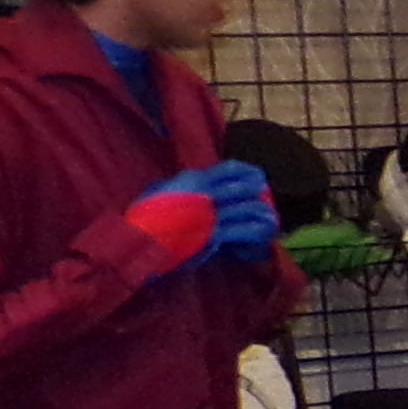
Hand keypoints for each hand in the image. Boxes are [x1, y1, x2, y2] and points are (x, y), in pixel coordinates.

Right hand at [127, 160, 275, 269]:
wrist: (138, 238)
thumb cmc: (145, 218)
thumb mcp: (163, 192)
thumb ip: (183, 189)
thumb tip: (194, 187)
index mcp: (193, 180)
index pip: (230, 169)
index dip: (247, 172)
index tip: (257, 177)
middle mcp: (205, 193)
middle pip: (244, 187)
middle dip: (258, 193)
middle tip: (265, 199)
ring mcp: (211, 215)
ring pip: (248, 209)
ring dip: (262, 214)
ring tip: (269, 220)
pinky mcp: (213, 235)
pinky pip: (243, 232)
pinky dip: (256, 233)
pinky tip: (262, 236)